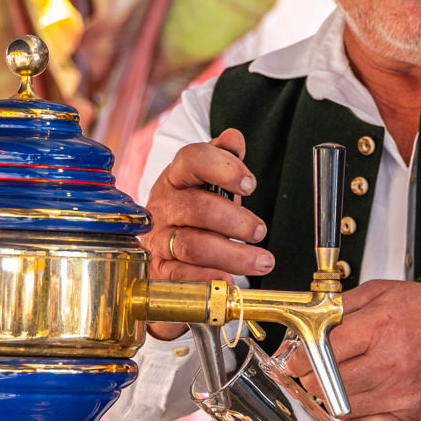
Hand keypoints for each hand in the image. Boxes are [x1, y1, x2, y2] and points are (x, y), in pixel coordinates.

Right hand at [139, 128, 271, 338]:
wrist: (163, 244)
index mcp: (177, 176)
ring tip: (262, 261)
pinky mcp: (158, 269)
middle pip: (198, 208)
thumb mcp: (209, 183)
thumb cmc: (196, 209)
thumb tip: (234, 137)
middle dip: (236, 221)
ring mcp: (157, 237)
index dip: (223, 168)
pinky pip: (180, 275)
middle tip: (261, 231)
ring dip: (233, 255)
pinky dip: (206, 279)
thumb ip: (223, 160)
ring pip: (192, 245)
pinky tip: (228, 282)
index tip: (250, 185)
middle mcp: (163, 204)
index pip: (192, 159)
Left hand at [286, 280, 420, 420]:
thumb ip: (344, 304)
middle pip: (325, 381)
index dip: (299, 355)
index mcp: (382, 326)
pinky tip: (351, 408)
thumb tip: (309, 318)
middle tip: (311, 368)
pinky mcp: (408, 412)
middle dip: (309, 375)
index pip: (323, 349)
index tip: (294, 357)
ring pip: (340, 406)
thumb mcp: (385, 291)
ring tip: (334, 382)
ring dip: (328, 396)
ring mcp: (400, 391)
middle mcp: (390, 362)